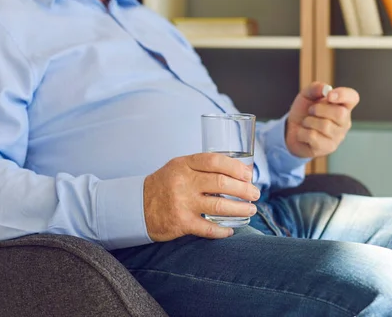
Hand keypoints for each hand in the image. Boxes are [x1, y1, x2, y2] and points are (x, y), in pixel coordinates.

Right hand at [143, 153, 259, 241]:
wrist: (136, 206)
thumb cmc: (164, 184)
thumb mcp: (178, 167)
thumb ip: (201, 166)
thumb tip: (237, 171)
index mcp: (184, 165)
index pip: (214, 161)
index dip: (235, 167)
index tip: (248, 174)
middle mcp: (183, 182)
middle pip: (221, 183)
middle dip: (244, 189)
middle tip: (255, 194)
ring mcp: (182, 203)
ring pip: (219, 205)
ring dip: (240, 209)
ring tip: (251, 210)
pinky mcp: (181, 223)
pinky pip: (208, 228)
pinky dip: (223, 230)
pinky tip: (231, 230)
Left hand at [286, 82, 359, 158]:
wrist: (291, 131)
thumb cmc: (303, 113)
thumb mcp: (306, 96)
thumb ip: (315, 88)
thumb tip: (326, 88)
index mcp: (342, 106)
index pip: (352, 98)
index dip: (344, 95)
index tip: (329, 95)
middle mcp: (344, 122)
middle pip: (340, 113)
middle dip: (319, 109)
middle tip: (311, 111)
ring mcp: (338, 136)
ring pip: (325, 126)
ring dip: (308, 122)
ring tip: (307, 123)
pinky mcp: (328, 148)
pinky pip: (313, 136)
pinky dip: (302, 133)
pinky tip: (304, 134)